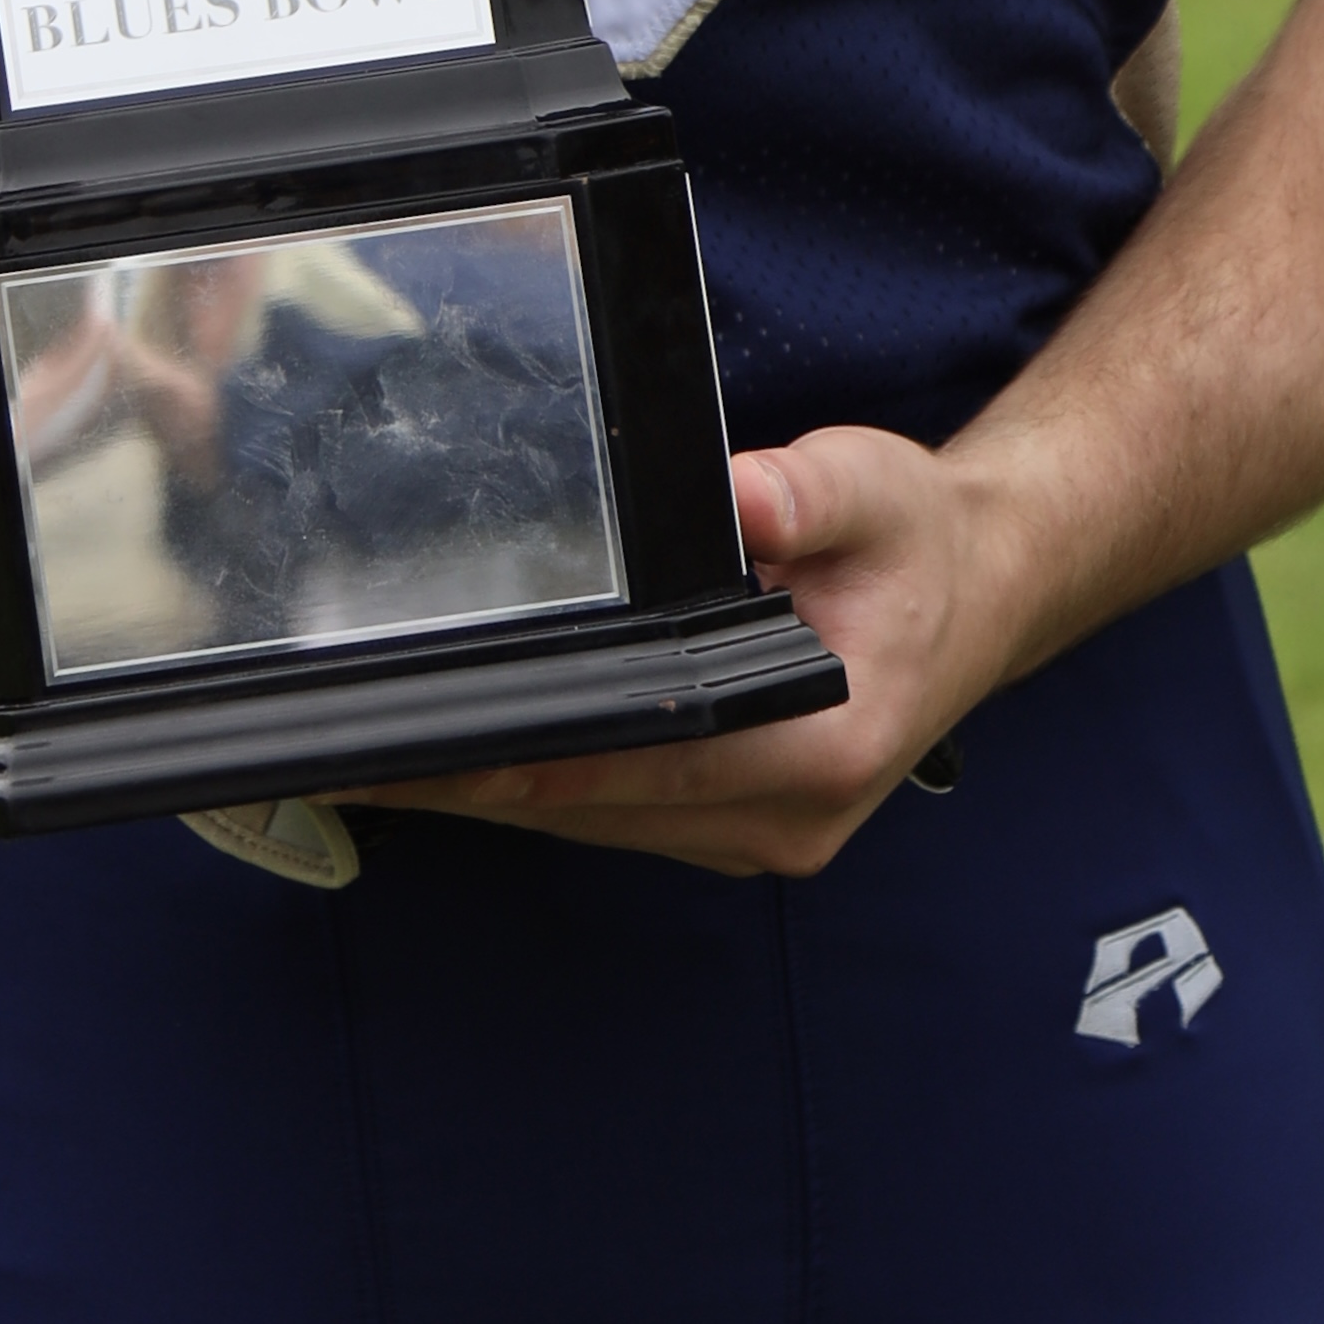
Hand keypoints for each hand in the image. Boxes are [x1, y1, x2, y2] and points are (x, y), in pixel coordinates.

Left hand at [349, 428, 1026, 876]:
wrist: (982, 594)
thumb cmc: (921, 544)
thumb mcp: (876, 488)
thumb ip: (805, 493)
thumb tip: (736, 494)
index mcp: (818, 751)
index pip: (629, 764)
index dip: (510, 761)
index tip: (408, 749)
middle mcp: (780, 819)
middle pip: (586, 809)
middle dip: (465, 781)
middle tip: (340, 753)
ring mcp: (754, 836)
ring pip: (589, 824)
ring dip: (492, 791)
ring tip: (374, 754)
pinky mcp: (731, 826)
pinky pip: (612, 816)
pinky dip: (543, 785)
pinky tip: (473, 749)